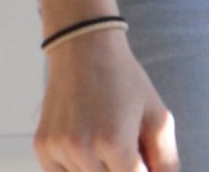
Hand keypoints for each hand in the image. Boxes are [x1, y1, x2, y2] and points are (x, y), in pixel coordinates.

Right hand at [35, 30, 177, 171]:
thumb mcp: (157, 116)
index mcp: (115, 142)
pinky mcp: (42, 147)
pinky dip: (77, 168)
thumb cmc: (125, 81)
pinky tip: (86, 146)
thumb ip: (165, 160)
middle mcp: (83, 149)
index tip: (140, 160)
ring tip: (105, 138)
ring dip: (99, 169)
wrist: (84, 48)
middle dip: (121, 169)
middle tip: (124, 146)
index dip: (141, 171)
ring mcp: (59, 149)